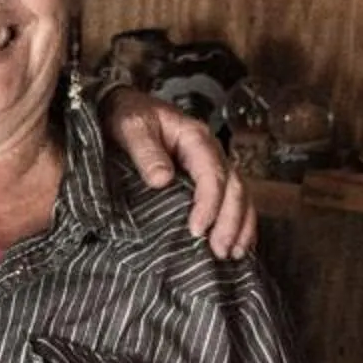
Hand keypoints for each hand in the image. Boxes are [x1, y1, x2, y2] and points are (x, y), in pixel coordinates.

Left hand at [99, 87, 255, 260]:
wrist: (123, 107)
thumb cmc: (127, 116)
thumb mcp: (131, 126)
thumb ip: (145, 151)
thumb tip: (162, 179)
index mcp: (195, 138)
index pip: (212, 173)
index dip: (209, 203)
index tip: (197, 230)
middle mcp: (211, 152)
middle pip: (234, 187)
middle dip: (230, 221)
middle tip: (219, 250)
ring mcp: (212, 165)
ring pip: (239, 196)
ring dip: (240, 226)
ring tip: (232, 254)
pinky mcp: (208, 179)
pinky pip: (232, 200)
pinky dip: (239, 224)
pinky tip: (237, 246)